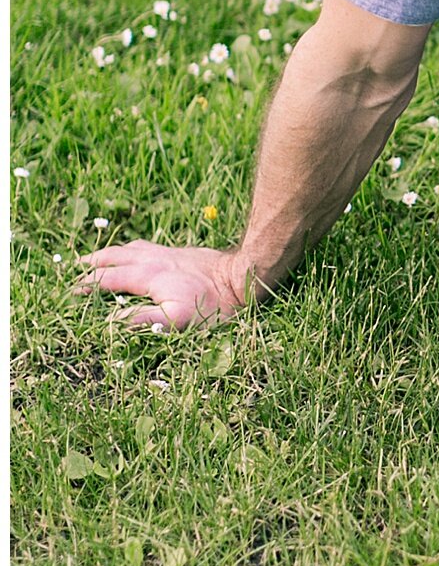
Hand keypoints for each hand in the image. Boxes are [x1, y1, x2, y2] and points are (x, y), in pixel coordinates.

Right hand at [75, 241, 256, 329]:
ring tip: (92, 259)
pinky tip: (130, 253)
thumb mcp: (178, 319)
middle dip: (90, 265)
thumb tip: (113, 319)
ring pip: (127, 249)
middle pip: (112, 259)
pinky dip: (127, 249)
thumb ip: (143, 319)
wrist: (243, 277)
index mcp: (148, 275)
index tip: (68, 292)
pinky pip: (143, 246)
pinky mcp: (178, 252)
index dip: (86, 286)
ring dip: (106, 254)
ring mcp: (165, 253)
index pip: (107, 279)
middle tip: (71, 270)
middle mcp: (152, 260)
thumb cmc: (214, 304)